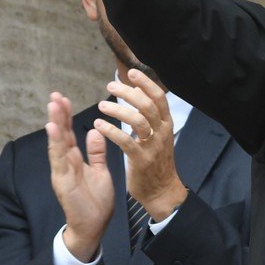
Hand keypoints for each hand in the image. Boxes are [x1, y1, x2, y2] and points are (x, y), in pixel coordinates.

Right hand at [44, 93, 113, 260]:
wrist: (93, 227)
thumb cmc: (96, 201)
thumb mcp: (100, 172)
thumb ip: (96, 153)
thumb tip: (95, 131)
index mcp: (75, 160)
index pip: (70, 133)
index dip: (67, 116)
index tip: (65, 98)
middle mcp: (65, 163)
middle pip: (61, 134)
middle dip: (58, 115)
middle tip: (55, 95)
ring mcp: (62, 171)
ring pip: (57, 143)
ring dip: (55, 124)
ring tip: (53, 106)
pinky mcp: (62, 181)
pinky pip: (58, 160)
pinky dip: (55, 144)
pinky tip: (52, 129)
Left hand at [95, 69, 188, 222]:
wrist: (162, 191)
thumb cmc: (157, 163)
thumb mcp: (158, 136)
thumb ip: (149, 117)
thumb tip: (138, 93)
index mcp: (166, 125)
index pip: (159, 98)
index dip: (145, 83)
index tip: (130, 72)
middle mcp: (162, 133)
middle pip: (147, 106)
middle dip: (128, 93)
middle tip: (110, 86)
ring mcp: (153, 147)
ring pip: (137, 121)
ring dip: (117, 111)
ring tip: (101, 106)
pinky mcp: (141, 160)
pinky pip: (125, 141)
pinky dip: (110, 131)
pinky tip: (98, 125)